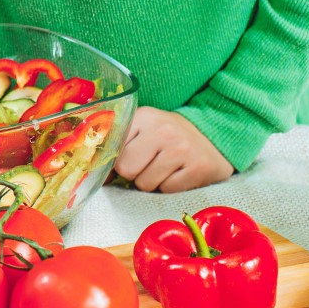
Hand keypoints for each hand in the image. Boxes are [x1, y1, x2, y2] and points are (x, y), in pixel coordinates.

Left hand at [113, 107, 233, 192]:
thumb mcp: (143, 130)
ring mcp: (182, 149)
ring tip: (163, 169)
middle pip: (126, 170)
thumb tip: (97, 174)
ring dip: (151, 183)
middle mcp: (163, 130)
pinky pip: (167, 191)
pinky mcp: (198, 168)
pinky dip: (169, 188)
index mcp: (144, 116)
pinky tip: (177, 174)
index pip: (113, 149)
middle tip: (147, 165)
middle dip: (133, 174)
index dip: (115, 160)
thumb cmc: (168, 137)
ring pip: (146, 184)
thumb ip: (118, 145)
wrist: (212, 139)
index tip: (124, 161)